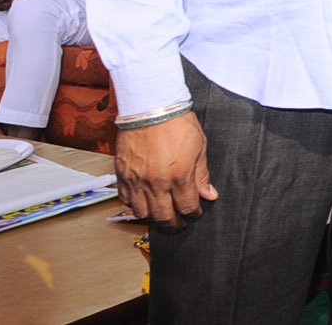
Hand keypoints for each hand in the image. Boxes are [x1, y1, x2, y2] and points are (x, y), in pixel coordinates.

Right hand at [114, 111, 216, 229]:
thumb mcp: (200, 147)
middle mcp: (156, 182)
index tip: (195, 214)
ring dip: (154, 218)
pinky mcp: (122, 175)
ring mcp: (137, 180)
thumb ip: (202, 175)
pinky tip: (144, 203)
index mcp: (179, 176)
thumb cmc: (177, 123)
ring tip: (163, 214)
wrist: (151, 107)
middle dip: (174, 224)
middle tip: (180, 223)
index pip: (187, 208)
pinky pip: (126, 200)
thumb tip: (209, 195)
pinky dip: (135, 206)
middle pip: (164, 217)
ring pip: (143, 213)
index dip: (193, 215)